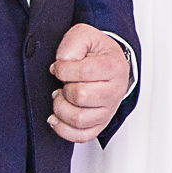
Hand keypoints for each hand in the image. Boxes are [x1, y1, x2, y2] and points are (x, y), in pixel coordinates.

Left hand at [50, 22, 129, 141]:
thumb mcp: (84, 36)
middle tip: (63, 83)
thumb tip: (61, 66)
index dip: (63, 69)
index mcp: (114, 67)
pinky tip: (56, 117)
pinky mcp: (100, 124)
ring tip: (60, 97)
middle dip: (63, 88)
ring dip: (61, 109)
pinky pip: (82, 136)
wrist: (109, 62)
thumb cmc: (96, 52)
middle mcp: (115, 91)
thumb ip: (73, 44)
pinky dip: (64, 130)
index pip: (85, 72)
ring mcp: (108, 110)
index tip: (60, 67)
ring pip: (79, 119)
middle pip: (81, 97)